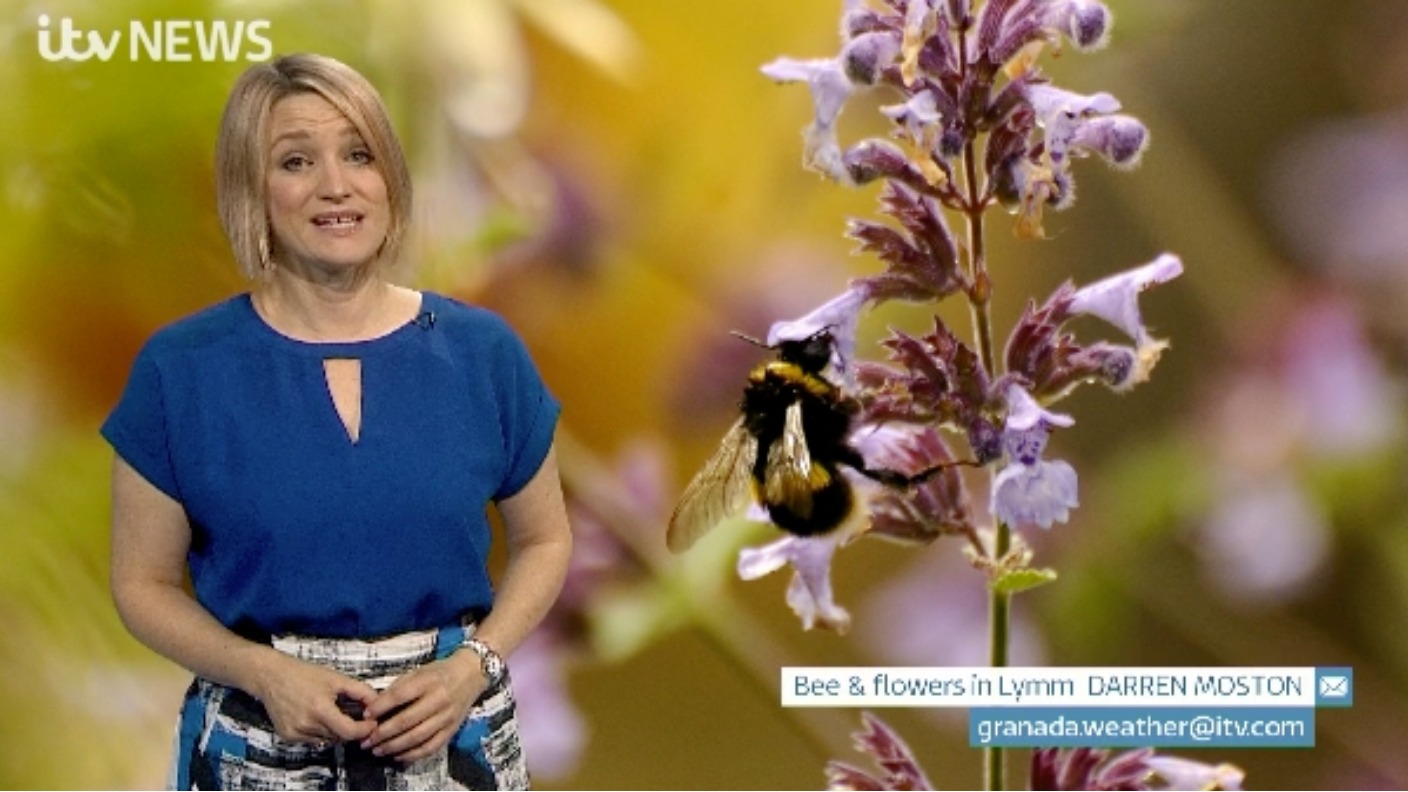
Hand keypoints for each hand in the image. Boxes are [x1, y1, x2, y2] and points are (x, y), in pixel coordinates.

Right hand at [253, 653, 378, 746]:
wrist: (271, 676)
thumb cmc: (303, 674)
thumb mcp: (336, 678)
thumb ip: (360, 692)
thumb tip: (377, 704)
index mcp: (319, 709)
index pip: (349, 732)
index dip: (364, 730)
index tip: (372, 724)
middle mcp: (306, 724)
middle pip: (339, 736)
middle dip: (351, 728)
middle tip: (355, 716)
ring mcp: (295, 733)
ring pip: (327, 740)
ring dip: (335, 731)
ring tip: (332, 712)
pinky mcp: (287, 736)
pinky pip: (313, 740)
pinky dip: (320, 732)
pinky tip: (316, 716)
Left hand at [360, 653, 486, 761]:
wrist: (471, 674)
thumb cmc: (440, 672)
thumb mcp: (419, 672)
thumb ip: (398, 688)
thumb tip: (375, 707)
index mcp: (429, 681)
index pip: (400, 695)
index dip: (380, 707)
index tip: (365, 716)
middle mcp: (439, 700)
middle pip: (407, 721)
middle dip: (383, 733)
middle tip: (367, 741)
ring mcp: (447, 717)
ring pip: (417, 737)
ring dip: (394, 746)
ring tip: (378, 750)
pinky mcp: (452, 730)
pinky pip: (431, 747)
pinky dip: (413, 754)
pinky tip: (398, 755)